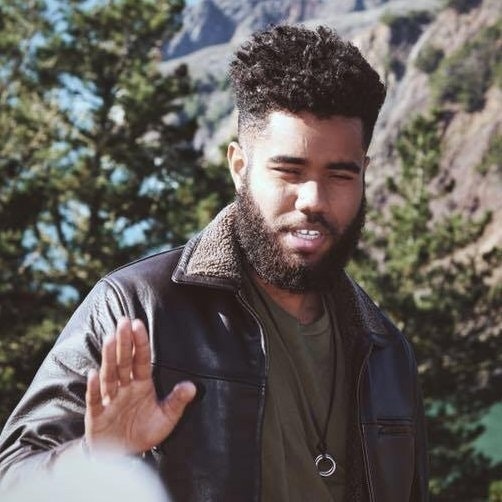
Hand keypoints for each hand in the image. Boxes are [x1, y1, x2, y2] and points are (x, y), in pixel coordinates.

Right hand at [85, 317, 195, 453]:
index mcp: (141, 385)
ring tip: (110, 338)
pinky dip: (93, 387)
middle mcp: (124, 388)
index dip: (140, 343)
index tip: (138, 324)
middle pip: (124, 362)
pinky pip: (94, 400)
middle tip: (123, 321)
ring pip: (109, 375)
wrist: (122, 456)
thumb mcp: (166, 419)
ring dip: (109, 357)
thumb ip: (177, 402)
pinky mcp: (96, 415)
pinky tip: (93, 373)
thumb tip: (192, 386)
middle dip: (124, 342)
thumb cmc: (143, 433)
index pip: (141, 360)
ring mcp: (109, 400)